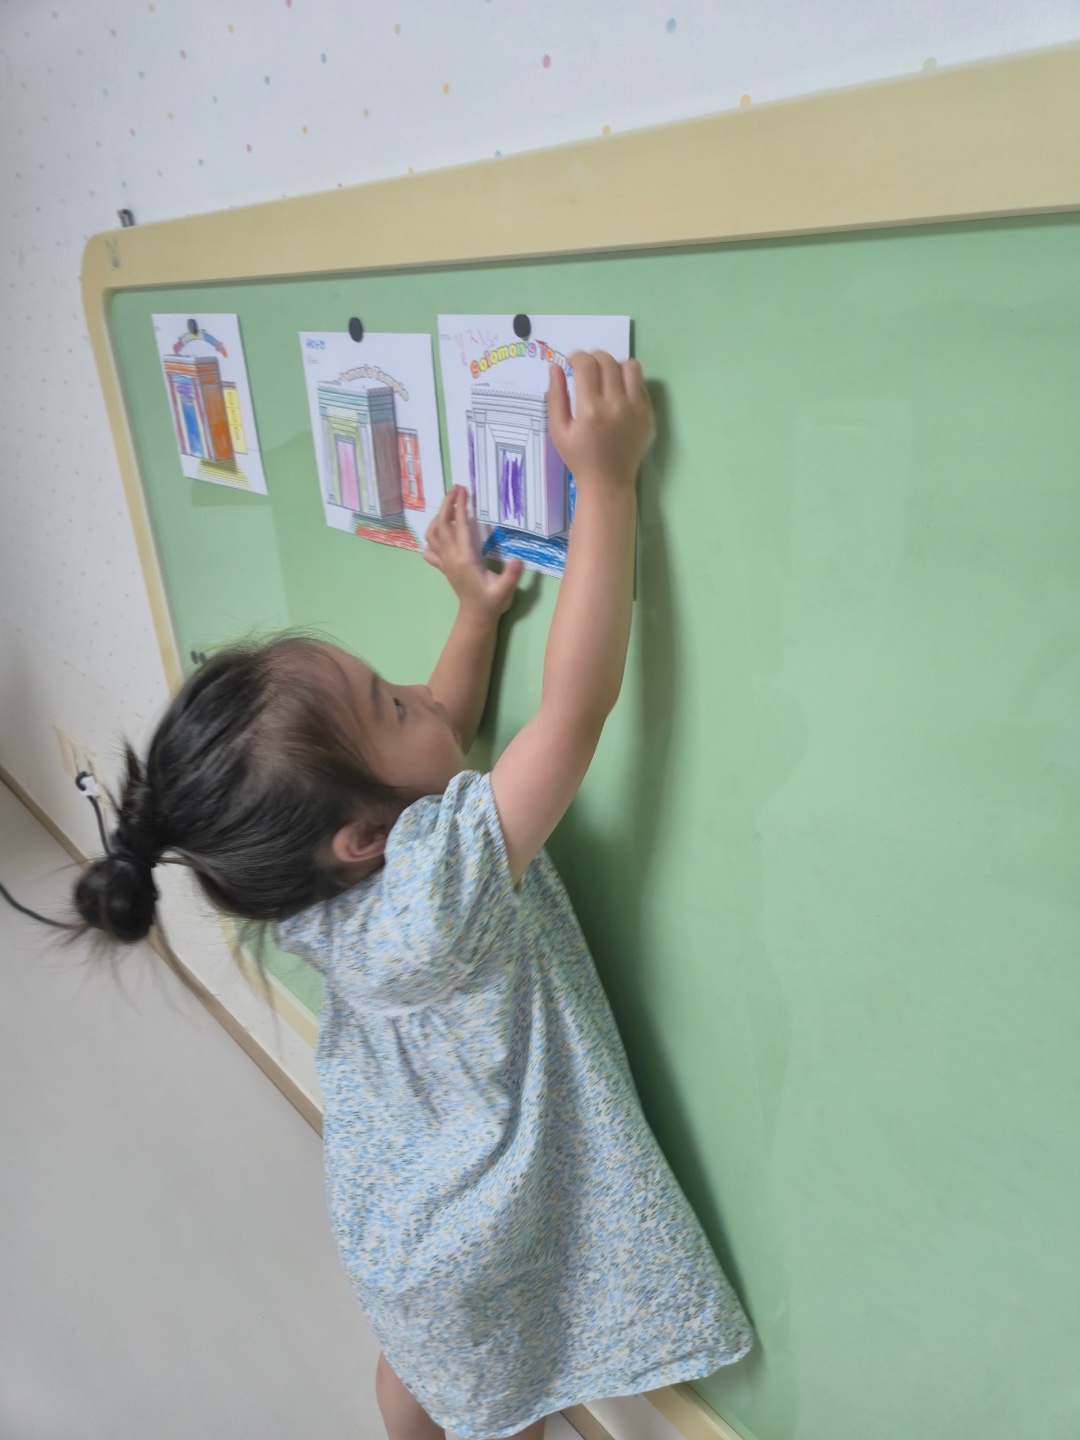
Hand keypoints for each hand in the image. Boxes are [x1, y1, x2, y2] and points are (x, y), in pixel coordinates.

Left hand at [423, 486, 523, 617]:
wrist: (476, 617)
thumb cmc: (491, 602)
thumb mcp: (505, 590)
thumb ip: (512, 575)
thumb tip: (519, 560)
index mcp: (466, 558)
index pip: (460, 526)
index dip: (460, 506)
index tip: (463, 490)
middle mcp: (451, 557)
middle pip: (442, 525)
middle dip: (447, 504)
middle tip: (456, 489)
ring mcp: (445, 562)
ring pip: (432, 534)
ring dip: (438, 516)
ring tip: (448, 504)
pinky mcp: (443, 567)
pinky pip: (430, 549)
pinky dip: (431, 536)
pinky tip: (439, 532)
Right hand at [547, 351, 652, 488]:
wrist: (608, 482)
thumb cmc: (579, 458)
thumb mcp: (558, 430)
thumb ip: (556, 397)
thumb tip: (555, 367)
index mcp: (590, 409)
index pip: (586, 364)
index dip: (577, 357)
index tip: (572, 363)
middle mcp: (616, 405)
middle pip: (607, 361)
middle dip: (593, 358)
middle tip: (586, 369)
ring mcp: (635, 409)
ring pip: (630, 366)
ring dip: (615, 365)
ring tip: (606, 376)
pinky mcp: (647, 414)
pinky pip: (640, 384)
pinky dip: (628, 380)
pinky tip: (618, 392)